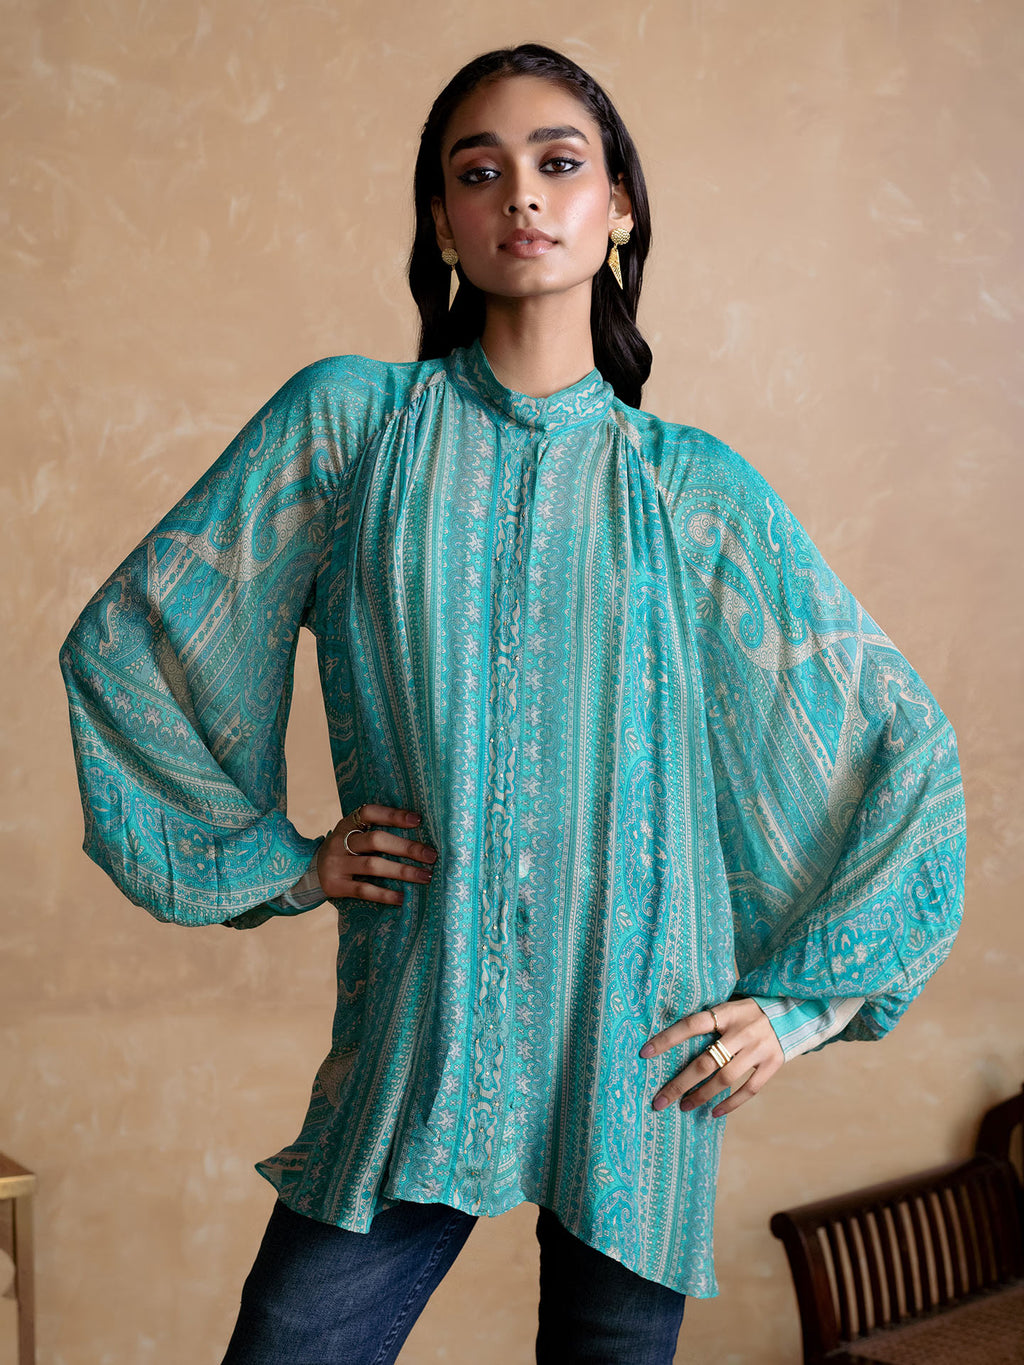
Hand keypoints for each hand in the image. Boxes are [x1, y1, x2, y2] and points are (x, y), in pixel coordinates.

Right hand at [317, 804, 437, 906]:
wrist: (311, 871)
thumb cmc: (346, 850)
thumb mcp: (353, 834)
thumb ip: (376, 831)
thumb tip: (419, 833)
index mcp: (347, 823)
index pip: (370, 813)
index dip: (394, 815)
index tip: (418, 820)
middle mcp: (339, 841)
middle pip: (376, 840)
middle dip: (406, 848)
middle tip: (431, 856)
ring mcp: (336, 864)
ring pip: (373, 865)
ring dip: (402, 871)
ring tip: (425, 876)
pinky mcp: (335, 886)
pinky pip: (364, 890)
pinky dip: (385, 894)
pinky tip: (402, 897)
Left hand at [640, 998, 784, 1117]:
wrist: (792, 1012)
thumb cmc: (748, 1012)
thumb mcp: (729, 1007)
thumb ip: (708, 1021)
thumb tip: (670, 1039)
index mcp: (726, 1012)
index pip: (690, 1025)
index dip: (667, 1039)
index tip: (645, 1053)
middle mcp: (742, 1031)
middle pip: (705, 1061)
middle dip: (680, 1083)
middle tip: (659, 1101)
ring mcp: (758, 1049)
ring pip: (725, 1079)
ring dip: (702, 1096)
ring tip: (684, 1106)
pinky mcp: (773, 1064)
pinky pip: (749, 1089)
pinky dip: (732, 1103)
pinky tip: (715, 1112)